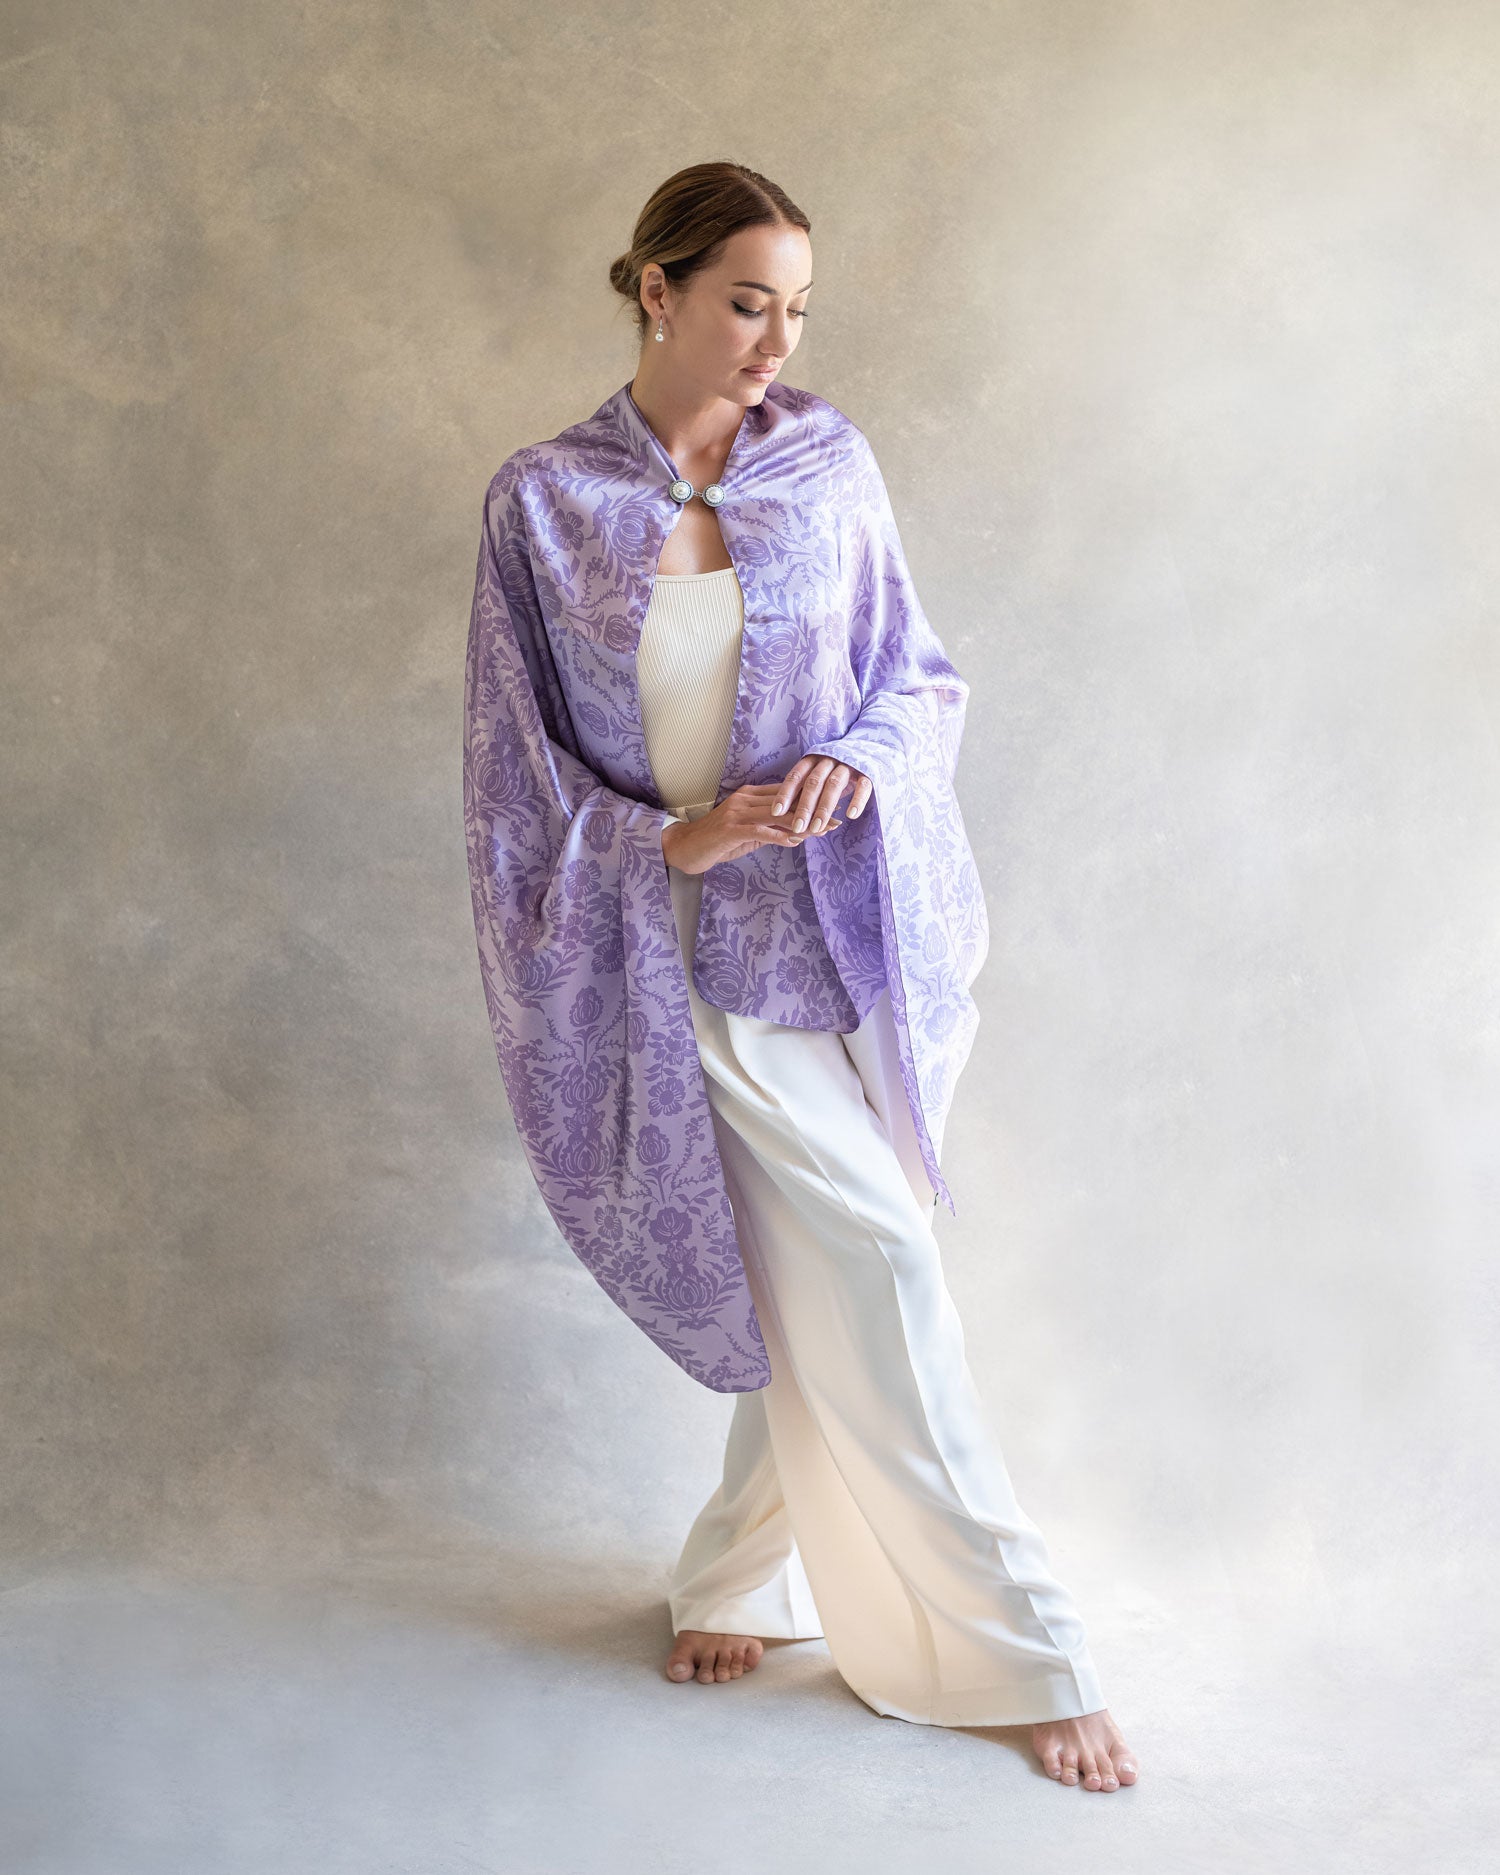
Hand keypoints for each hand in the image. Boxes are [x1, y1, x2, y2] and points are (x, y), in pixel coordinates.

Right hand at [662, 782, 843, 875]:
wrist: (686, 848)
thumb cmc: (717, 841)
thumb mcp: (747, 832)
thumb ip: (769, 828)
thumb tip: (795, 833)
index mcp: (750, 795)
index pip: (786, 794)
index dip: (810, 799)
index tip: (833, 804)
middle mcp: (745, 799)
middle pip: (785, 802)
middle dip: (813, 810)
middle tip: (837, 816)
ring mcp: (737, 813)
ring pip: (776, 815)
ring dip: (802, 823)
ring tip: (824, 829)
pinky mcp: (731, 829)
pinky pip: (760, 831)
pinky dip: (779, 836)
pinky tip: (795, 842)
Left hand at [770, 755, 872, 836]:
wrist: (868, 750)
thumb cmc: (835, 769)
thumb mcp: (818, 774)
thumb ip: (804, 789)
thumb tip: (781, 813)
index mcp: (813, 759)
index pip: (796, 776)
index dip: (785, 794)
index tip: (776, 812)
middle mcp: (829, 759)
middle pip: (814, 783)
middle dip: (804, 807)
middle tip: (797, 827)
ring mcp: (849, 765)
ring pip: (834, 785)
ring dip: (824, 808)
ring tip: (817, 828)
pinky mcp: (868, 772)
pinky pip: (863, 785)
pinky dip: (857, 800)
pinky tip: (851, 815)